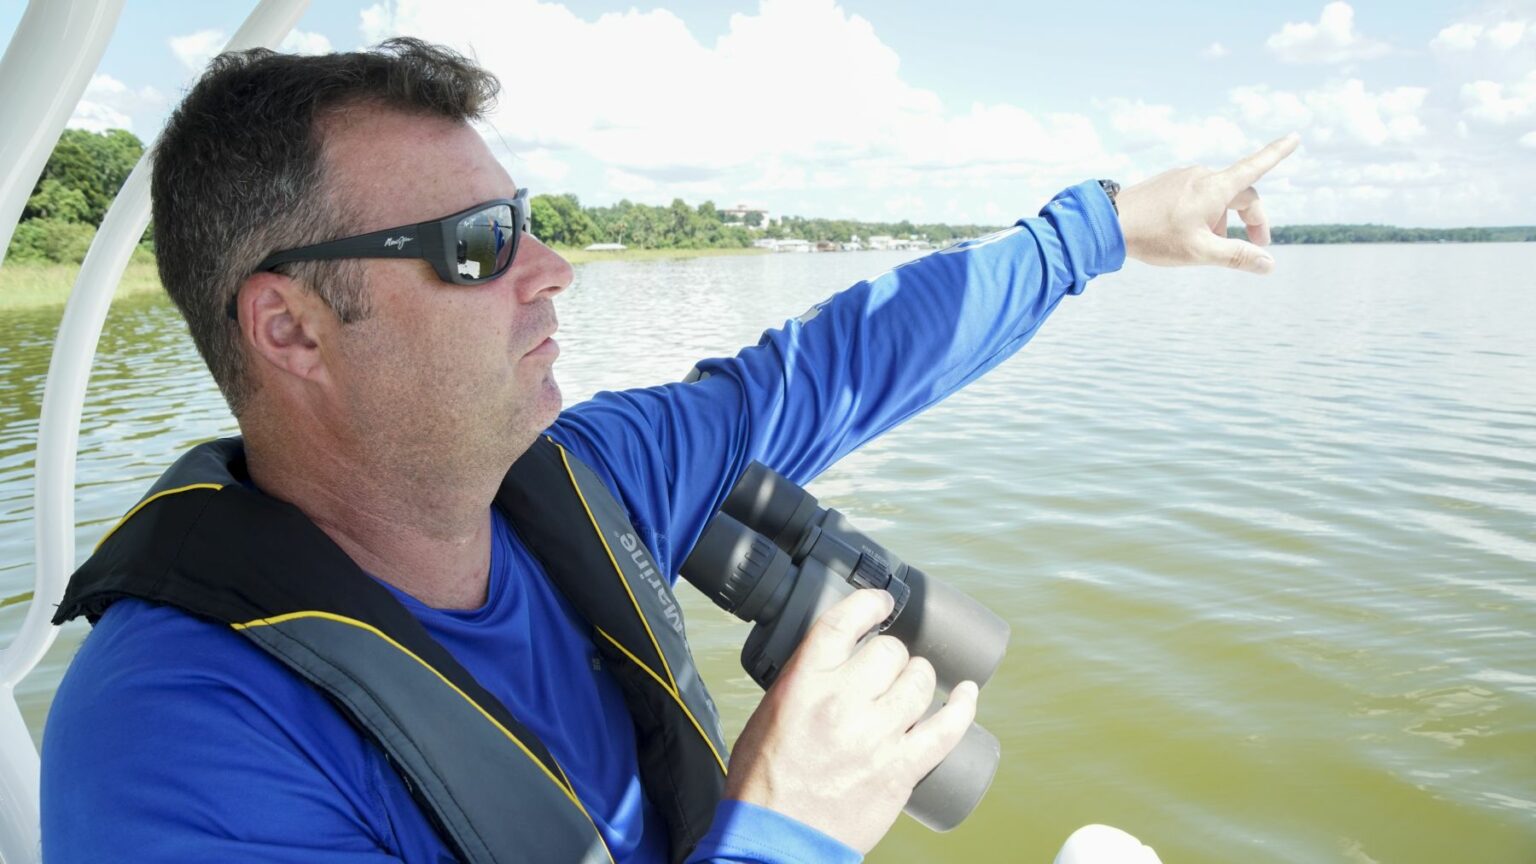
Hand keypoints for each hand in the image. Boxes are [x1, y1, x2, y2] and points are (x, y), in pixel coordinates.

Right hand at [723, 589, 978, 853]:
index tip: (880, 602)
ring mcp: (876, 736)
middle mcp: (842, 703)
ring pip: (920, 682)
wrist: (778, 839)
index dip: (869, 603)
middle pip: (890, 651)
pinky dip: (963, 707)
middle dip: (891, 656)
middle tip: (884, 670)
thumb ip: (803, 681)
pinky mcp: (901, 769)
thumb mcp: (770, 713)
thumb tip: (836, 660)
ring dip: (920, 678)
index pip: (844, 622)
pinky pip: (947, 729)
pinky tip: (967, 694)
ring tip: (911, 686)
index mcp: (804, 684)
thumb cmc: (766, 781)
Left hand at [1116, 133, 1300, 274]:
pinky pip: (1197, 195)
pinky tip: (1190, 235)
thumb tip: (1268, 264)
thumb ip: (1237, 256)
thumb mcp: (1200, 252)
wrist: (1109, 222)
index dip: (1278, 153)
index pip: (1256, 167)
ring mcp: (1183, 177)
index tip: (1295, 137)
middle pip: (1241, 193)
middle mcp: (1202, 175)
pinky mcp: (1168, 184)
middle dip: (1253, 219)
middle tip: (1256, 246)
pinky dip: (1205, 214)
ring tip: (1214, 246)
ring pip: (1217, 197)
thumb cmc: (1155, 236)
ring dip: (1226, 220)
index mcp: (1215, 187)